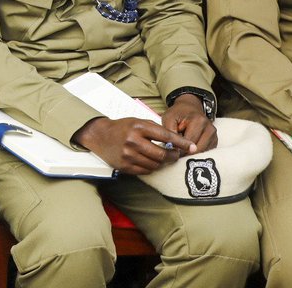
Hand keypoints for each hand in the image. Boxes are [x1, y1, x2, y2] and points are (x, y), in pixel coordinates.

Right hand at [72, 117, 192, 174]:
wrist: (100, 136)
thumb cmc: (123, 127)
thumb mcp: (138, 121)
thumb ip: (156, 129)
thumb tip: (176, 141)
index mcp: (138, 127)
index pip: (165, 136)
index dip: (181, 142)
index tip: (192, 146)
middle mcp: (133, 141)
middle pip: (161, 154)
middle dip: (172, 156)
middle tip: (176, 155)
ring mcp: (128, 155)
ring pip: (155, 164)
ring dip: (162, 162)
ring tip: (161, 157)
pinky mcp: (125, 166)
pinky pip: (146, 170)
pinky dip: (151, 167)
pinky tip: (149, 161)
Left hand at [162, 94, 216, 152]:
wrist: (190, 107)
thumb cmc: (178, 113)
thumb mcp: (169, 118)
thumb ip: (169, 132)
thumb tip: (171, 147)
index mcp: (198, 121)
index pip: (189, 142)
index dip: (179, 149)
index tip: (172, 150)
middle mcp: (209, 128)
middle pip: (198, 149)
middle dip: (186, 153)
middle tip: (177, 151)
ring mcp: (214, 135)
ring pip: (203, 152)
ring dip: (192, 153)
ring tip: (183, 147)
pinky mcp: (215, 140)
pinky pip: (206, 152)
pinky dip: (198, 152)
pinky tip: (190, 147)